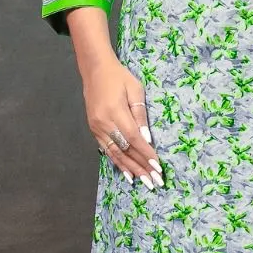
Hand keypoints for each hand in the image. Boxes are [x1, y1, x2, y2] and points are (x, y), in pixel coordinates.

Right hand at [83, 58, 164, 189]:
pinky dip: (118, 162)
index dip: (146, 154)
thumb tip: (147, 139)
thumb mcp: (135, 90)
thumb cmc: (119, 77)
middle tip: (155, 182)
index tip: (158, 167)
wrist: (95, 70)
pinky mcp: (94, 130)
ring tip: (144, 182)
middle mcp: (103, 123)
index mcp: (115, 112)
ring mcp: (96, 128)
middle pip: (125, 150)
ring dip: (130, 169)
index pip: (133, 139)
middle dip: (141, 167)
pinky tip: (127, 173)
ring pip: (115, 153)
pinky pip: (107, 150)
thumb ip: (140, 115)